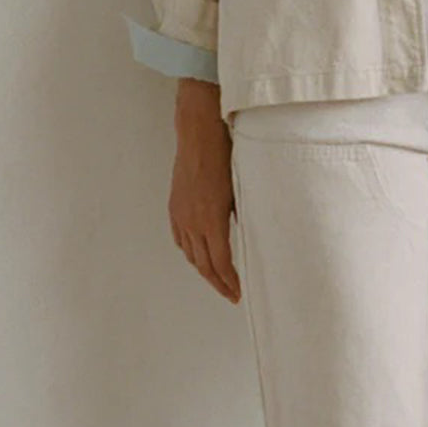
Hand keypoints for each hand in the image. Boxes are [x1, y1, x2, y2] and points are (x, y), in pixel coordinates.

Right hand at [168, 79, 242, 303]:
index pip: (220, 262)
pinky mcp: (175, 206)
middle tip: (231, 293)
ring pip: (190, 253)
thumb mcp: (241, 187)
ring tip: (218, 277)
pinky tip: (198, 254)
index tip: (238, 293)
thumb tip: (252, 231)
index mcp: (211, 219)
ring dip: (203, 269)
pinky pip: (180, 238)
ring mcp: (180, 214)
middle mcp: (192, 221)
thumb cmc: (225, 154)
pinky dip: (190, 252)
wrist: (199, 132)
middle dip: (218, 282)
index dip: (229, 281)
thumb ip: (244, 213)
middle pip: (203, 264)